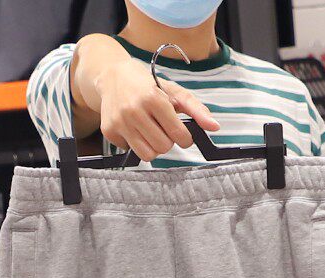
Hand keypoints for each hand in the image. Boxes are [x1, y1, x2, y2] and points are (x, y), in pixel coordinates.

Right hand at [96, 58, 218, 161]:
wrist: (112, 76)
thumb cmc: (147, 84)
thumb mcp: (173, 91)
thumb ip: (196, 109)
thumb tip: (215, 127)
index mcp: (153, 97)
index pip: (178, 134)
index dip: (185, 138)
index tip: (183, 135)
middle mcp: (134, 110)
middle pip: (163, 147)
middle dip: (168, 141)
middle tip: (163, 129)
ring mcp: (120, 121)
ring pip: (147, 154)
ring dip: (153, 146)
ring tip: (151, 132)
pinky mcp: (109, 130)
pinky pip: (130, 151)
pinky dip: (135, 143)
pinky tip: (134, 129)